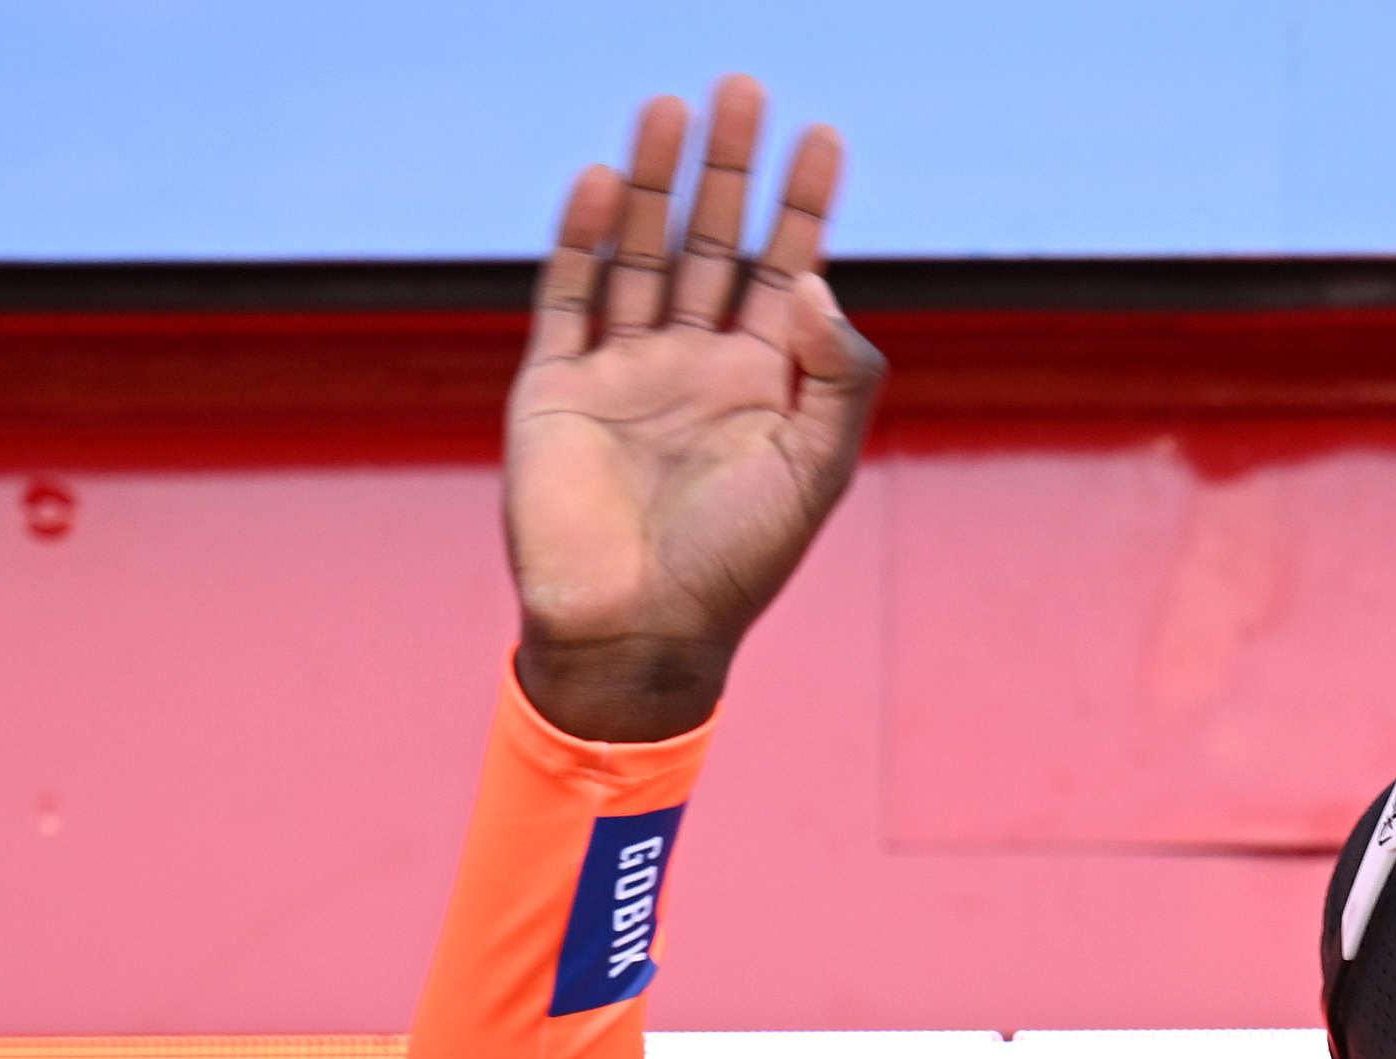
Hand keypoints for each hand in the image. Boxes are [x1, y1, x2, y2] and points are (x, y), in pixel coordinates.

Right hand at [507, 80, 883, 741]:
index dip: (806, 206)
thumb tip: (821, 284)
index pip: (790, 275)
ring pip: (642, 256)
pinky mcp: (556, 390)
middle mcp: (693, 370)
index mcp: (762, 390)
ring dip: (657, 183)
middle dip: (729, 170)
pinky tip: (605, 183)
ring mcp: (623, 375)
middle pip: (714, 245)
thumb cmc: (737, 567)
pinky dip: (583, 240)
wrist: (637, 633)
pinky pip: (568, 300)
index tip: (823, 136)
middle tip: (743, 88)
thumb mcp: (814, 471)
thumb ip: (838, 379)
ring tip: (671, 106)